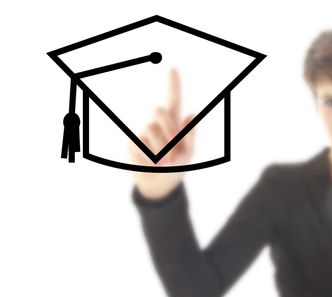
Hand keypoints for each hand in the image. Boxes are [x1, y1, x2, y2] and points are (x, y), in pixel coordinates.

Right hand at [128, 68, 195, 198]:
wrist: (160, 185)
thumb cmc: (177, 167)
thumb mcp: (189, 153)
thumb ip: (191, 135)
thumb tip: (192, 113)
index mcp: (174, 124)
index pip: (173, 101)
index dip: (174, 85)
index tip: (173, 69)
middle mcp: (157, 125)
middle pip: (159, 111)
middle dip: (169, 126)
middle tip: (175, 144)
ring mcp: (143, 133)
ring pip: (151, 130)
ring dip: (162, 148)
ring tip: (165, 162)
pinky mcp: (132, 144)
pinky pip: (141, 144)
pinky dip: (150, 156)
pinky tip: (152, 164)